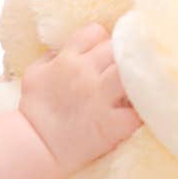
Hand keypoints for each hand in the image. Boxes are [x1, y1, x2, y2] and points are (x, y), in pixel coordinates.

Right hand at [18, 23, 141, 174]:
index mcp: (67, 59)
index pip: (95, 32)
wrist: (37, 146)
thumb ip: (51, 56)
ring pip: (130, 73)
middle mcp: (86, 74)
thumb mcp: (34, 73)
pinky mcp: (112, 125)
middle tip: (121, 68)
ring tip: (136, 83)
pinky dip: (143, 109)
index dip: (102, 40)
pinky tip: (143, 108)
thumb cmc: (34, 110)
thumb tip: (64, 48)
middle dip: (121, 55)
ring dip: (135, 77)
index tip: (102, 53)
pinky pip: (139, 111)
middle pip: (117, 48)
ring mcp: (100, 99)